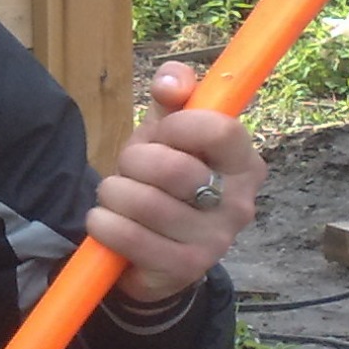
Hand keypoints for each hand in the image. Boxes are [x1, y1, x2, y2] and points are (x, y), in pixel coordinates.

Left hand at [86, 60, 264, 306]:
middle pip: (173, 168)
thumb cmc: (164, 182)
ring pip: (144, 203)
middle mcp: (239, 205)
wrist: (156, 254)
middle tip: (127, 168)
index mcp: (244, 164)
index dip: (176, 126)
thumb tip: (171, 79)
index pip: (219, 130)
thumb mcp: (168, 135)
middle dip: (133, 161)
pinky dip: (103, 224)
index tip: (160, 134)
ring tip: (114, 196)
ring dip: (112, 193)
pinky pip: (129, 237)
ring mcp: (214, 242)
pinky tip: (105, 221)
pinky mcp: (183, 269)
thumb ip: (172, 97)